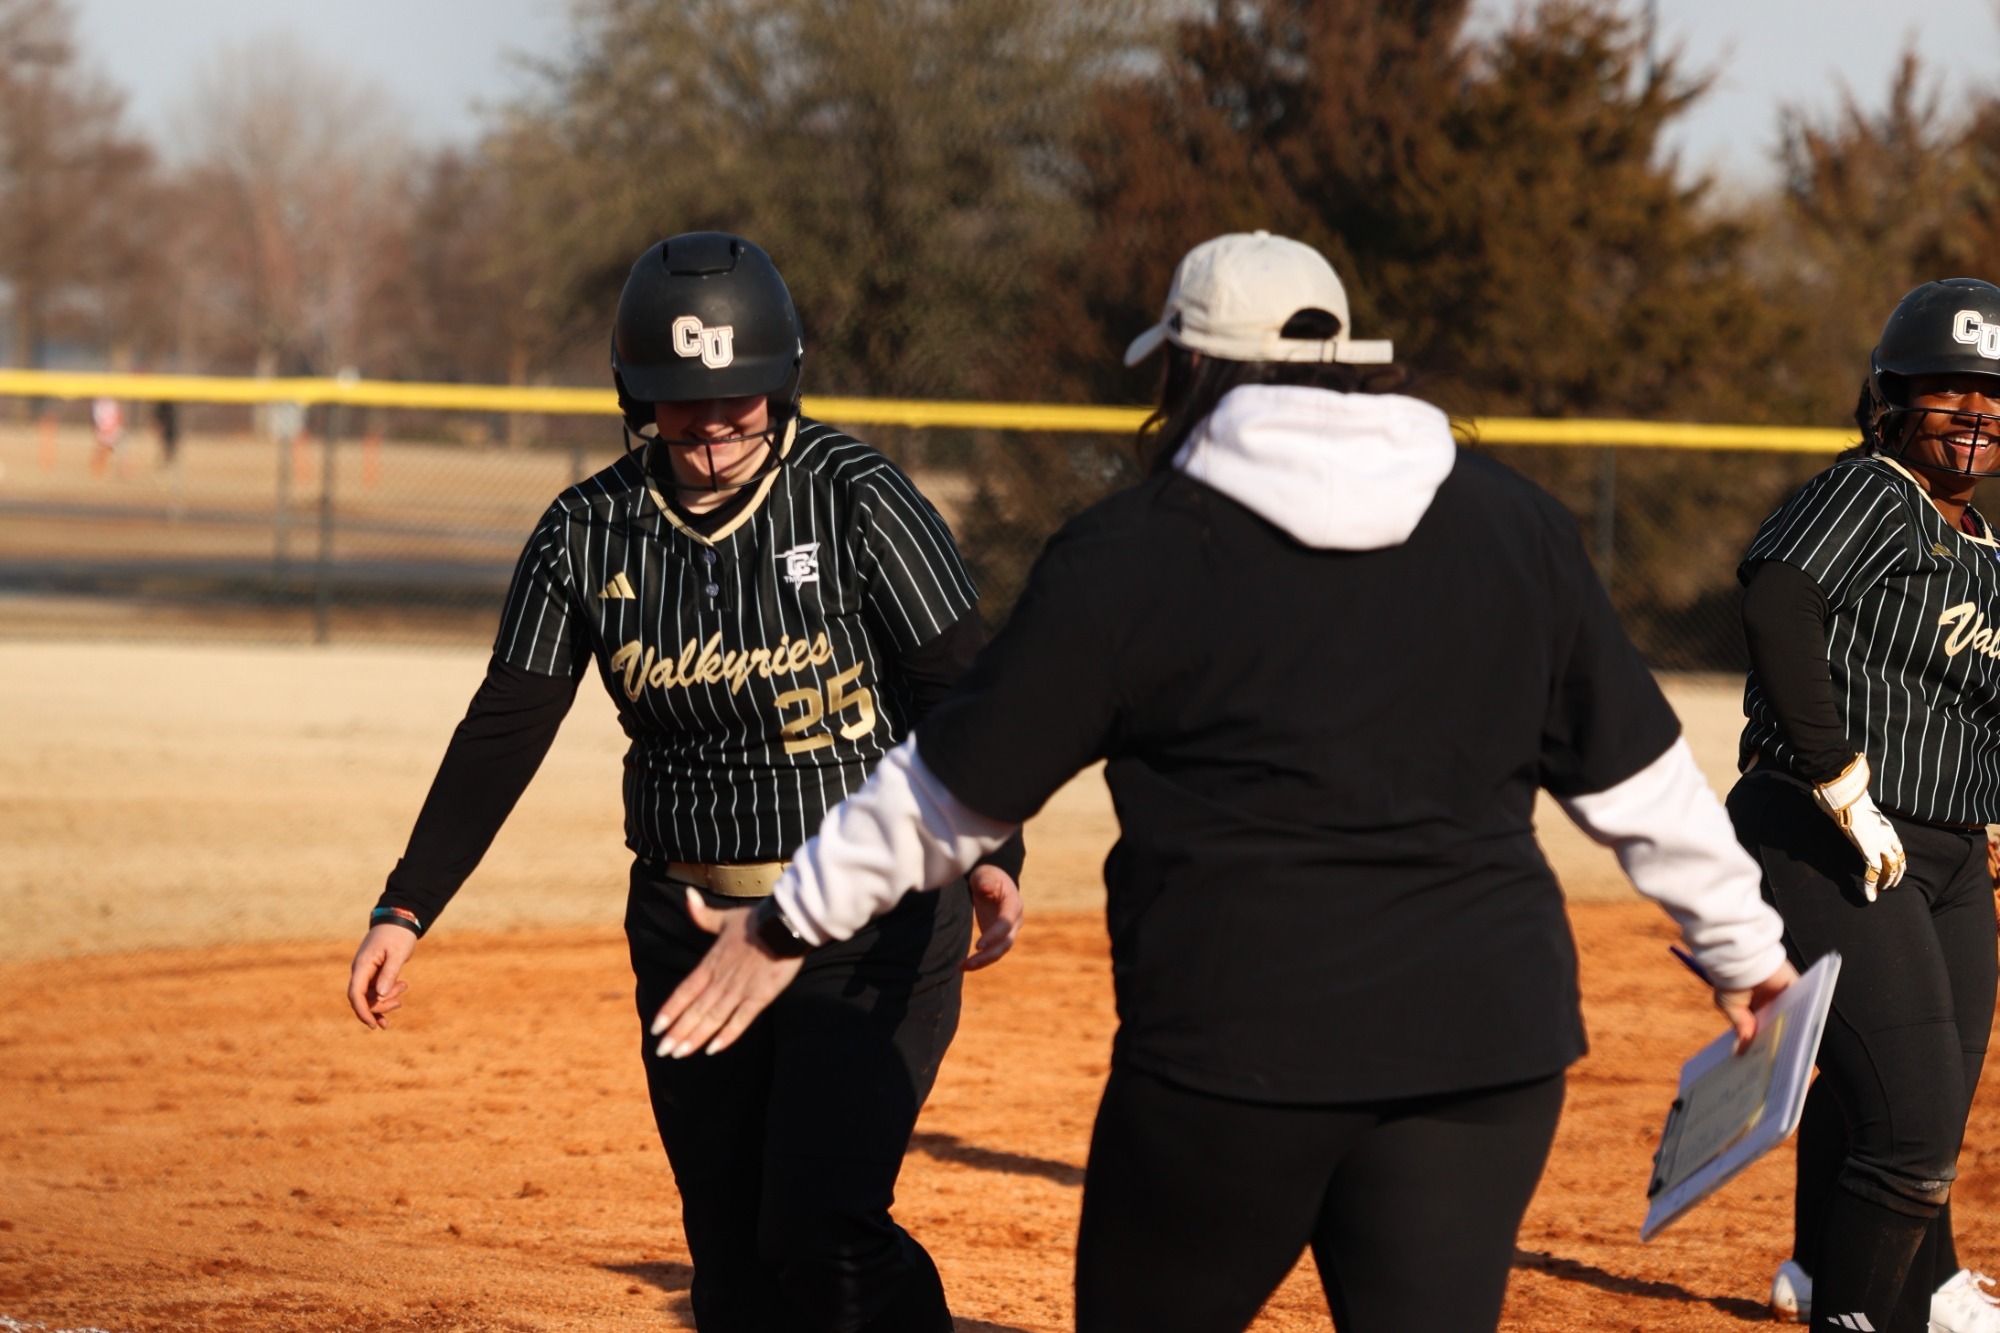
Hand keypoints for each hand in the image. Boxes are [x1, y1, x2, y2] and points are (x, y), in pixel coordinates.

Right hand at [347, 923, 417, 1028]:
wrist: (399, 920)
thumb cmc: (398, 935)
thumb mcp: (397, 954)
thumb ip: (389, 973)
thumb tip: (382, 995)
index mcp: (362, 965)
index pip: (356, 994)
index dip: (362, 1011)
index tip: (373, 1024)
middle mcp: (361, 971)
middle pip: (364, 999)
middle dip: (381, 1006)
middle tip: (400, 1001)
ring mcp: (366, 973)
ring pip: (371, 996)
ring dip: (387, 1000)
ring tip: (404, 986)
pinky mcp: (374, 973)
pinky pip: (376, 991)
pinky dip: (386, 998)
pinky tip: (397, 1002)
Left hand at [650, 889, 802, 1058]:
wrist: (785, 923)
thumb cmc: (756, 920)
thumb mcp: (725, 917)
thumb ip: (703, 914)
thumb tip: (688, 895)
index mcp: (711, 963)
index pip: (684, 991)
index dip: (670, 1010)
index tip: (656, 1027)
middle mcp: (721, 980)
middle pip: (695, 1010)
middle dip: (678, 1032)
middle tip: (663, 1051)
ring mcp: (740, 990)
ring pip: (713, 1018)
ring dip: (695, 1037)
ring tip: (680, 1054)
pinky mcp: (760, 996)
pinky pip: (741, 1020)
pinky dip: (727, 1035)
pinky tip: (714, 1050)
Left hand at [964, 865, 1022, 970]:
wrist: (992, 881)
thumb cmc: (988, 876)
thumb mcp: (986, 874)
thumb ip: (986, 881)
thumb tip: (986, 889)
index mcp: (1014, 905)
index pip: (1006, 924)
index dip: (994, 936)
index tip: (977, 946)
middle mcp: (1015, 921)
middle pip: (1005, 944)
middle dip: (987, 956)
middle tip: (968, 963)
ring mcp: (1008, 931)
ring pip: (999, 952)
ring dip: (982, 962)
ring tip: (962, 967)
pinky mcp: (998, 938)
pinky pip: (992, 952)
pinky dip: (980, 960)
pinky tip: (964, 965)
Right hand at [1714, 959, 1799, 1054]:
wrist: (1742, 961)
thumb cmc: (1731, 981)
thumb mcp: (1730, 1007)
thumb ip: (1741, 1027)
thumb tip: (1741, 1050)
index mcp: (1753, 1005)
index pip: (1761, 1027)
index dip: (1762, 1042)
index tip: (1763, 1060)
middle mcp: (1769, 1001)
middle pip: (1777, 1024)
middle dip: (1777, 1040)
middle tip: (1778, 1061)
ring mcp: (1783, 996)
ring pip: (1790, 1017)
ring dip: (1790, 1031)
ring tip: (1789, 1053)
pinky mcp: (1795, 989)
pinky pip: (1802, 1006)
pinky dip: (1802, 1019)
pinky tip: (1800, 1035)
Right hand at [1813, 755, 1905, 899]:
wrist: (1847, 796)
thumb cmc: (1843, 797)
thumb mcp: (1845, 805)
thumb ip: (1836, 807)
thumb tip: (1818, 798)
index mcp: (1883, 825)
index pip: (1896, 845)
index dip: (1896, 858)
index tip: (1893, 867)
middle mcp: (1887, 835)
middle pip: (1900, 858)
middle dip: (1897, 872)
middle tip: (1892, 883)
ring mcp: (1881, 843)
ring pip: (1893, 867)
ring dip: (1890, 880)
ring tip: (1885, 890)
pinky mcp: (1870, 850)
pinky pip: (1874, 872)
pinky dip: (1872, 886)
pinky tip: (1870, 896)